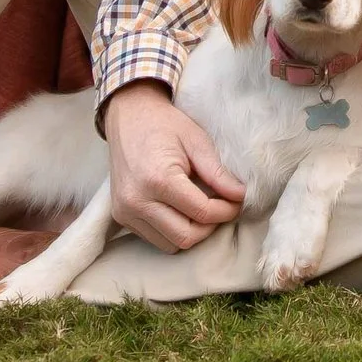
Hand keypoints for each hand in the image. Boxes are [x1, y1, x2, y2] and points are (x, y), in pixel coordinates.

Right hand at [103, 82, 246, 250]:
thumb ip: (218, 173)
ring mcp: (125, 211)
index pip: (201, 213)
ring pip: (170, 244)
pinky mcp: (121, 217)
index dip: (226, 211)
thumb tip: (241, 196)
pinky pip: (154, 239)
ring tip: (201, 208)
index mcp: (158, 179)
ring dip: (192, 232)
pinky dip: (173, 231)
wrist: (128, 117)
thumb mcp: (197, 141)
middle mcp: (137, 200)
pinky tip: (182, 210)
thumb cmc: (164, 125)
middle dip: (210, 227)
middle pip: (186, 237)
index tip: (237, 202)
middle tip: (221, 208)